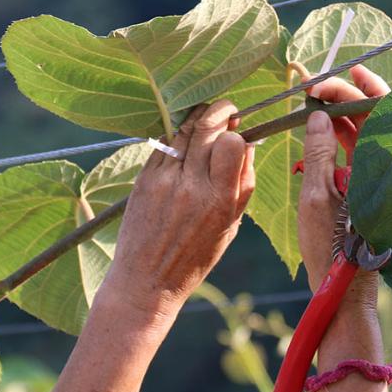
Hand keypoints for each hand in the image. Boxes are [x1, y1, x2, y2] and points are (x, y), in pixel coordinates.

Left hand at [53, 100, 254, 391]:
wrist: (146, 280)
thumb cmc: (195, 258)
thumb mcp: (230, 227)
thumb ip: (243, 185)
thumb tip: (248, 144)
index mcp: (218, 201)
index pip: (231, 143)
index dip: (237, 133)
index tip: (239, 130)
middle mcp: (190, 186)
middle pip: (206, 127)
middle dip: (221, 111)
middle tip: (228, 111)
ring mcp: (163, 180)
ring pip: (183, 130)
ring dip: (199, 117)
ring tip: (207, 118)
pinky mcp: (143, 179)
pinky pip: (164, 143)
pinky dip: (178, 134)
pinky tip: (185, 137)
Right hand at [298, 64, 390, 307]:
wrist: (343, 287)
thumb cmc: (331, 247)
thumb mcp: (317, 196)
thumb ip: (318, 153)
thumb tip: (318, 116)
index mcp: (383, 166)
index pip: (375, 111)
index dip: (349, 91)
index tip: (317, 84)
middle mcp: (388, 167)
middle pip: (372, 117)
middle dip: (343, 97)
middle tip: (313, 87)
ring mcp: (379, 177)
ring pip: (364, 132)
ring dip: (339, 115)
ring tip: (311, 102)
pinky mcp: (368, 187)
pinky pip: (357, 152)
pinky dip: (338, 138)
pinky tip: (318, 130)